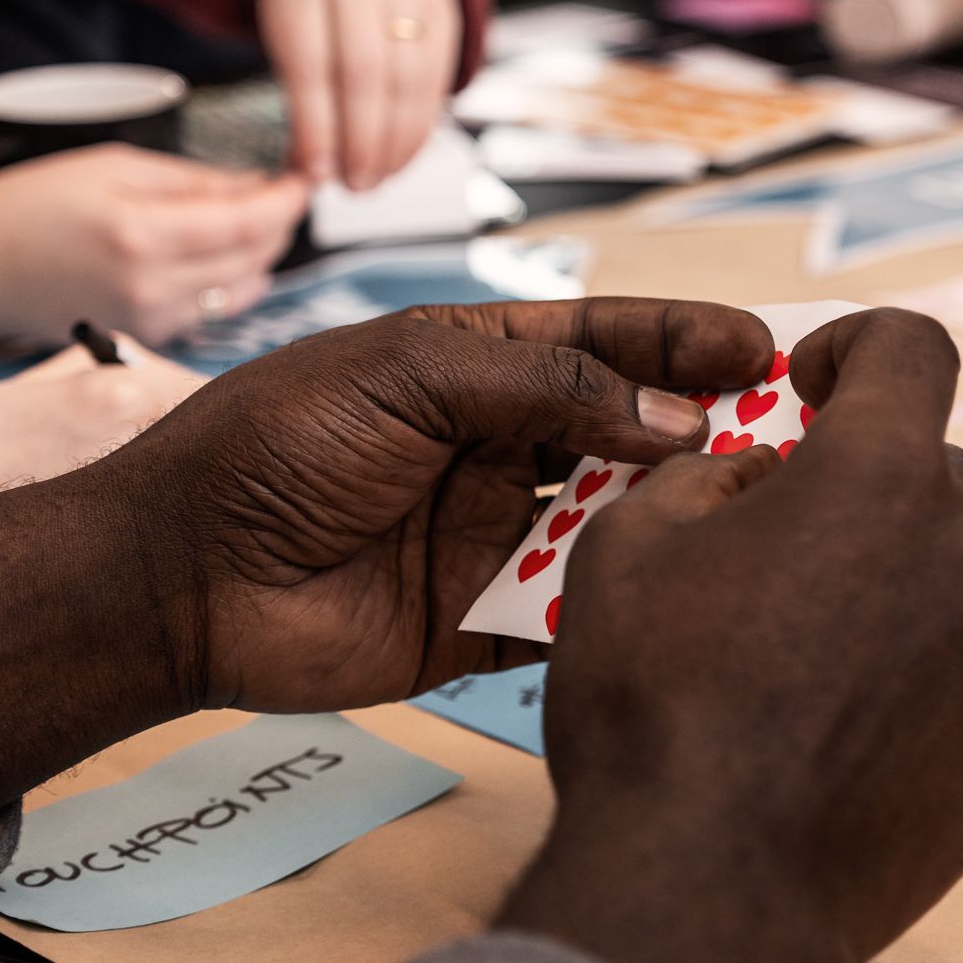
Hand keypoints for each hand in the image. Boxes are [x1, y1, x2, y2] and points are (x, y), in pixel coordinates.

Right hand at [0, 145, 306, 346]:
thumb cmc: (32, 204)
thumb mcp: (112, 166)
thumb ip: (193, 180)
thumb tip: (260, 186)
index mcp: (142, 233)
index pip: (249, 222)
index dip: (287, 199)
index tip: (304, 178)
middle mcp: (151, 285)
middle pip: (254, 257)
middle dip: (279, 223)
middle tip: (282, 191)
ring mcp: (150, 319)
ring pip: (241, 288)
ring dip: (259, 254)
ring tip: (250, 218)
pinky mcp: (146, 337)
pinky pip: (212, 308)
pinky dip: (229, 279)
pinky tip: (219, 255)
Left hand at [0, 298, 770, 803]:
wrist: (177, 577)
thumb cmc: (271, 447)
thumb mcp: (411, 377)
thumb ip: (548, 387)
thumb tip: (674, 410)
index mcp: (478, 368)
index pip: (607, 341)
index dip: (686, 340)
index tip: (763, 346)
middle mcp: (500, 448)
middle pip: (630, 431)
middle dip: (705, 428)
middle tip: (785, 431)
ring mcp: (498, 535)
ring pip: (617, 520)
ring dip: (676, 514)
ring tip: (745, 508)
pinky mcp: (486, 622)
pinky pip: (576, 610)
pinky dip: (625, 601)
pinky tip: (679, 588)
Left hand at [259, 0, 461, 191]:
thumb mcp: (284, 22)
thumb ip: (295, 91)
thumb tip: (309, 171)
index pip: (311, 69)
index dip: (317, 132)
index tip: (317, 175)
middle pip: (364, 78)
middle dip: (360, 144)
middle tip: (354, 187)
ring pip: (407, 82)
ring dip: (395, 144)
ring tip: (377, 178)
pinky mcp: (443, 6)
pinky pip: (437, 78)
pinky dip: (422, 126)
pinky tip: (404, 154)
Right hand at [500, 309, 962, 962]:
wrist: (712, 893)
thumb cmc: (658, 710)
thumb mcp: (628, 545)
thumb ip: (708, 474)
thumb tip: (761, 478)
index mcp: (881, 475)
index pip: (910, 346)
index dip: (856, 346)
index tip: (814, 387)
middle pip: (933, 474)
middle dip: (863, 493)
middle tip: (777, 557)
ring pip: (957, 579)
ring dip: (895, 593)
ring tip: (802, 668)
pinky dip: (924, 683)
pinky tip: (843, 737)